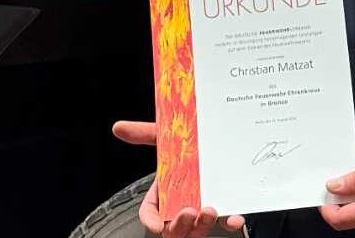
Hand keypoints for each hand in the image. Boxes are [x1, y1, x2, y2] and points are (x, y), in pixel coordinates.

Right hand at [112, 120, 244, 236]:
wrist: (220, 139)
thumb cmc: (189, 145)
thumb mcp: (168, 137)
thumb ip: (144, 134)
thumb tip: (119, 127)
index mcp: (165, 190)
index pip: (151, 211)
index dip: (151, 220)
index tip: (157, 224)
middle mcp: (182, 202)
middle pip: (173, 227)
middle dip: (178, 225)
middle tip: (188, 212)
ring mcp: (202, 208)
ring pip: (196, 230)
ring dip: (201, 226)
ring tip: (210, 210)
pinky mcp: (224, 208)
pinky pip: (225, 222)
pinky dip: (229, 222)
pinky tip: (234, 218)